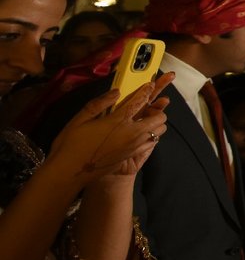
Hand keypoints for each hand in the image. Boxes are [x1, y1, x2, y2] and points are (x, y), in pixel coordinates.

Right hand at [50, 76, 173, 178]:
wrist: (70, 174)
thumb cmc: (71, 144)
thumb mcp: (79, 120)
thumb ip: (99, 104)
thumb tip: (117, 92)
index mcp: (118, 120)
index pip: (139, 101)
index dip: (146, 91)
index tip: (150, 85)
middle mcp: (131, 133)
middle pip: (158, 117)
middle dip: (156, 110)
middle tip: (146, 108)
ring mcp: (134, 146)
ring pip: (159, 131)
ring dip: (155, 124)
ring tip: (143, 122)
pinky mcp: (133, 157)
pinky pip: (151, 143)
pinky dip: (150, 137)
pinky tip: (138, 136)